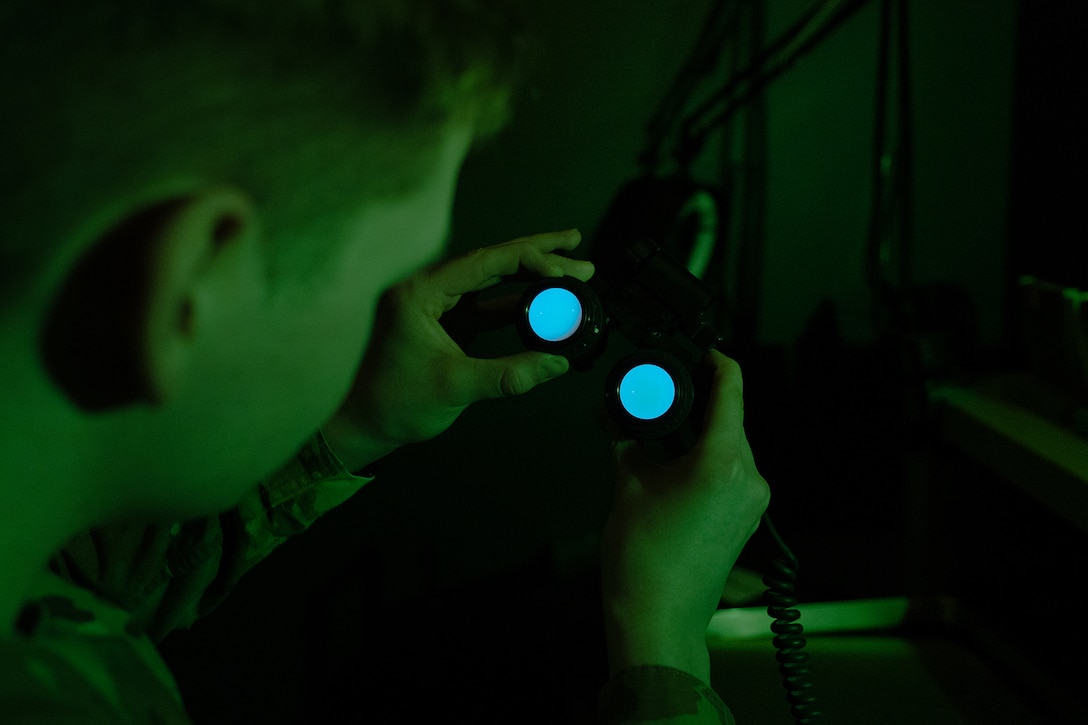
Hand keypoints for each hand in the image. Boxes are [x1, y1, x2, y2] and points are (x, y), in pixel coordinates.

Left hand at [323, 229, 594, 471]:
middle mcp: (424, 288)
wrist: (359, 425)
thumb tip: (556, 364)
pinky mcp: (441, 323)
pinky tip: (541, 302)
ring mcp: (434, 305)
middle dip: (536, 255)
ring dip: (528, 278)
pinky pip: (483, 304)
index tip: (564, 264)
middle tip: (575, 245)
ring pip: (489, 281)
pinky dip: (513, 302)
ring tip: (569, 271)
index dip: (530, 258)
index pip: (484, 262)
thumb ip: (510, 375)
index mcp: (419, 292)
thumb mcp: (456, 387)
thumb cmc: (392, 404)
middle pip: (490, 261)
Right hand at [600, 351, 769, 680]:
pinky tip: (673, 467)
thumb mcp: (628, 485)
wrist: (658, 617)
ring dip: (700, 435)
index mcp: (723, 461)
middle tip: (662, 395)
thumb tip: (611, 412)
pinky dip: (706, 460)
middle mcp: (749, 478)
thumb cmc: (644, 561)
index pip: (731, 388)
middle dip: (698, 403)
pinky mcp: (746, 519)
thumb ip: (624, 440)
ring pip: (730, 446)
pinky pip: (731, 472)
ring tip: (661, 437)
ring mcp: (752, 502)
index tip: (699, 349)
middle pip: (730, 418)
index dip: (715, 360)